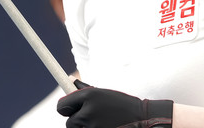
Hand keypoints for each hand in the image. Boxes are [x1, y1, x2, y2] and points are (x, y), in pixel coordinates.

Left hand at [57, 79, 172, 127]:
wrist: (142, 118)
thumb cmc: (121, 104)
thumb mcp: (103, 93)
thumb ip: (84, 90)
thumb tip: (69, 80)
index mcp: (89, 95)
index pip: (61, 106)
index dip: (65, 108)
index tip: (69, 109)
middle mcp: (89, 111)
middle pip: (69, 122)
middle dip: (77, 120)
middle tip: (90, 117)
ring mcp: (93, 126)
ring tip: (101, 122)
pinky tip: (105, 125)